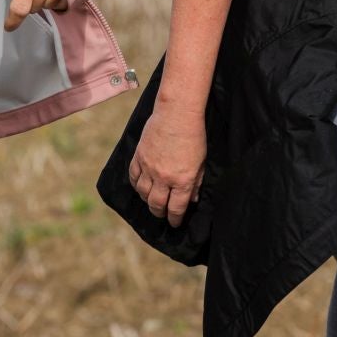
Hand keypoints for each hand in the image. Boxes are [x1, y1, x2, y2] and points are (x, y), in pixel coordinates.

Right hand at [129, 102, 206, 227]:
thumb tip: (192, 199)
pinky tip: (140, 186)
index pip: (176, 208)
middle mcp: (164, 178)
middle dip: (160, 213)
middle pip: (157, 205)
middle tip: (162, 214)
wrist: (177, 113)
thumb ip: (197, 182)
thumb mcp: (202, 161)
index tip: (174, 223)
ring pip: (143, 193)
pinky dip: (135, 185)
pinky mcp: (139, 156)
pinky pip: (133, 177)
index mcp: (183, 180)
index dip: (175, 219)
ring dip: (147, 200)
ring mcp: (149, 167)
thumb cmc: (195, 135)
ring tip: (152, 200)